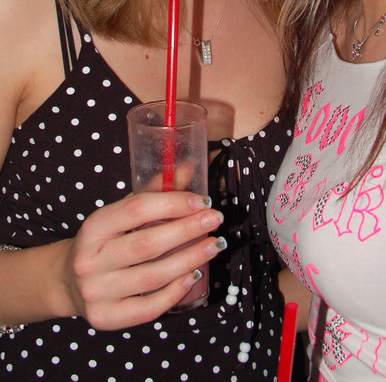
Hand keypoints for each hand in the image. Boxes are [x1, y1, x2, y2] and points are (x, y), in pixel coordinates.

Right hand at [64, 192, 224, 329]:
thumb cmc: (104, 241)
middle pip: (148, 243)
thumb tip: (187, 170)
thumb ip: (154, 192)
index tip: (203, 202)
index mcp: (94, 226)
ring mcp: (96, 291)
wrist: (69, 280)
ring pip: (153, 276)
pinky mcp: (105, 317)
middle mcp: (91, 259)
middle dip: (188, 230)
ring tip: (212, 246)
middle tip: (215, 221)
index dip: (174, 203)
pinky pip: (148, 308)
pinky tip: (193, 275)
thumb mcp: (121, 212)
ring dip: (190, 259)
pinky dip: (175, 291)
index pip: (137, 209)